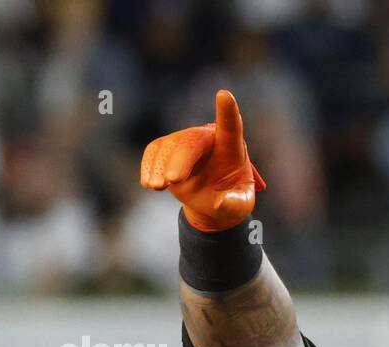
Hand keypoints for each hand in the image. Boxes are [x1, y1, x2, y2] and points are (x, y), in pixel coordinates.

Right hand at [139, 89, 265, 231]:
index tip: (224, 95)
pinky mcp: (167, 148)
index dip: (227, 111)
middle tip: (174, 180)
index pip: (230, 126)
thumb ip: (234, 205)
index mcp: (231, 147)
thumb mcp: (240, 207)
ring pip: (169, 145)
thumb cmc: (232, 199)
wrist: (213, 202)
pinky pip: (154, 151)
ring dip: (160, 166)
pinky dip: (149, 166)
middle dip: (181, 159)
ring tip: (157, 187)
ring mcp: (185, 141)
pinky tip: (148, 183)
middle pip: (192, 140)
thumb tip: (219, 203)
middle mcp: (208, 138)